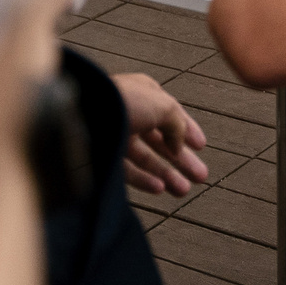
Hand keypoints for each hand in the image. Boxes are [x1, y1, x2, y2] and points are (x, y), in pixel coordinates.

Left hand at [113, 72, 210, 195]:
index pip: (172, 114)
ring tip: (183, 190)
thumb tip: (180, 145)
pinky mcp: (103, 154)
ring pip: (146, 158)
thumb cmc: (124, 101)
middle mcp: (132, 113)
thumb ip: (178, 125)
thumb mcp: (164, 106)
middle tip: (199, 176)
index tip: (201, 147)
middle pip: (161, 140)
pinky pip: (128, 170)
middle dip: (181, 160)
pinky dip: (144, 180)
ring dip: (166, 174)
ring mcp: (116, 134)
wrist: (83, 114)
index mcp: (145, 94)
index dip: (188, 130)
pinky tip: (159, 189)